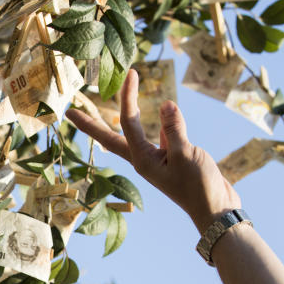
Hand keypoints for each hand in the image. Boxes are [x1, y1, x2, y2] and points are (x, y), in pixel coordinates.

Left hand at [66, 69, 240, 233]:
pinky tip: (168, 114)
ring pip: (136, 133)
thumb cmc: (199, 187)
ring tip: (115, 105)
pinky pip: (163, 135)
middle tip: (69, 112)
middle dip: (90, 124)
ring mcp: (156, 160)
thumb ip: (174, 129)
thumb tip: (165, 104)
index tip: (131, 73)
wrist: (214, 209)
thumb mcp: (186, 155)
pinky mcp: (172, 158)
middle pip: (110, 137)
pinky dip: (164, 123)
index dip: (127, 97)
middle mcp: (143, 160)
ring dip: (126, 117)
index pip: (126, 123)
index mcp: (141, 160)